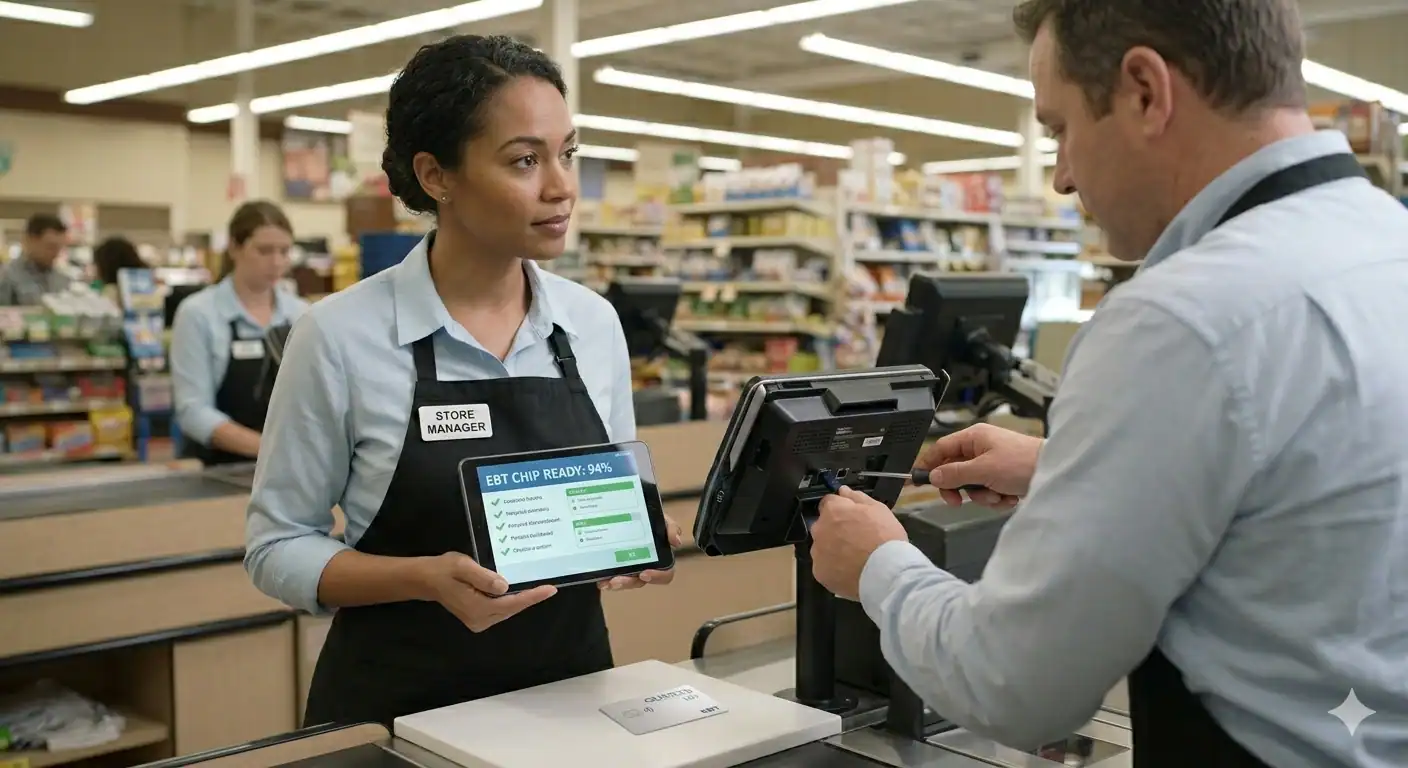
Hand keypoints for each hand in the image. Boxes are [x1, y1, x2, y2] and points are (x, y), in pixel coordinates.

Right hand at [420, 552, 555, 631]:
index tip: (550, 590)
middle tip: (548, 588)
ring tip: (538, 589)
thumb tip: (505, 586)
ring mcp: (478, 622)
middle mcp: (480, 620)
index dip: (532, 597)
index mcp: (478, 608)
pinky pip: (500, 610)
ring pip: (507, 610)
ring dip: (521, 600)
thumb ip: (484, 577)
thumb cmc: (444, 569)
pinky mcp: (477, 619)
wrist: (426, 579)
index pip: (511, 603)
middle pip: (511, 609)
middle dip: (529, 598)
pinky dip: (510, 601)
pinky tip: (519, 591)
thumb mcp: (463, 566)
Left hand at [600, 514, 683, 590]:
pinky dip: (606, 580)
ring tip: (606, 581)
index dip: (657, 577)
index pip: (665, 574)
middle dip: (629, 583)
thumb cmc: (647, 515)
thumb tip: (676, 542)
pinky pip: (612, 577)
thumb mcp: (660, 517)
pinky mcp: (615, 565)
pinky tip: (600, 579)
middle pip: (640, 581)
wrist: (626, 506)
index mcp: (659, 556)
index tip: (645, 573)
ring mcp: (630, 566)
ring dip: (617, 584)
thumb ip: (670, 526)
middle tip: (617, 580)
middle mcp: (646, 565)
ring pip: (626, 582)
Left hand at [810, 487, 906, 599]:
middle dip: (835, 529)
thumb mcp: (879, 509)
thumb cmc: (885, 537)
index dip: (841, 509)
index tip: (852, 517)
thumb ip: (857, 497)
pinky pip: (824, 567)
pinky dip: (833, 568)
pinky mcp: (819, 573)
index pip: (829, 502)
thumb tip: (843, 490)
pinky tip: (849, 570)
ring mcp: (818, 552)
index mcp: (833, 511)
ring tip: (853, 558)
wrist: (886, 572)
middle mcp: (819, 530)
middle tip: (855, 539)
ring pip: (822, 546)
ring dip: (832, 548)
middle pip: (823, 525)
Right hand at [916, 423, 1041, 507]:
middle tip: (959, 501)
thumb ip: (955, 474)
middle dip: (961, 489)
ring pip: (973, 485)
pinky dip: (997, 498)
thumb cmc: (1022, 463)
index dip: (928, 465)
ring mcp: (993, 462)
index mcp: (974, 438)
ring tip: (998, 496)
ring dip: (983, 496)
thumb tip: (934, 476)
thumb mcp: (983, 470)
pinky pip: (989, 491)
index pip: (940, 449)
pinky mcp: (1005, 476)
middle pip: (955, 470)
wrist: (1056, 473)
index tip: (918, 481)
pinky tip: (1009, 497)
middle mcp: (982, 448)